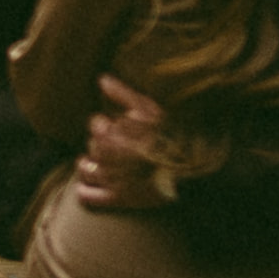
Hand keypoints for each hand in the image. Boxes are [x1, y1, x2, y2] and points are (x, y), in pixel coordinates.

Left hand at [77, 77, 178, 213]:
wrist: (194, 167)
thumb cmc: (172, 134)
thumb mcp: (150, 108)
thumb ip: (123, 94)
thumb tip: (102, 79)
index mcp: (115, 133)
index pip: (95, 126)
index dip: (102, 124)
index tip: (111, 125)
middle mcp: (111, 157)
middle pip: (93, 147)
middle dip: (99, 143)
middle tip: (111, 144)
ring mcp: (115, 179)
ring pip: (88, 170)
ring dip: (88, 165)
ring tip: (92, 163)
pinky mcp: (122, 198)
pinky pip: (91, 197)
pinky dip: (84, 191)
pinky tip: (84, 187)